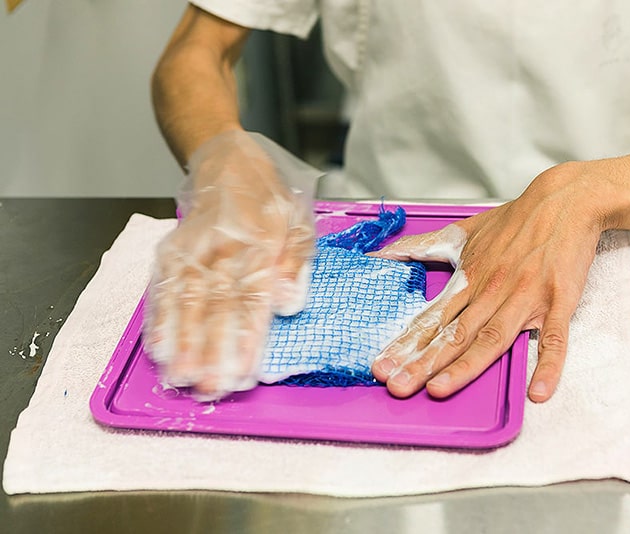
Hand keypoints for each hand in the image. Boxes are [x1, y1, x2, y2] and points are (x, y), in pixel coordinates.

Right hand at [144, 131, 317, 399]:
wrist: (226, 159)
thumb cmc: (268, 197)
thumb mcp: (299, 221)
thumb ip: (296, 263)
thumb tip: (289, 304)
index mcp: (260, 243)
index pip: (252, 298)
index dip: (246, 337)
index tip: (244, 371)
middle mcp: (222, 248)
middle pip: (216, 306)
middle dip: (212, 350)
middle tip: (211, 387)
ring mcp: (193, 250)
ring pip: (186, 301)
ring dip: (183, 342)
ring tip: (182, 377)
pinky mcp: (171, 251)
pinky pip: (163, 288)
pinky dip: (159, 319)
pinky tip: (159, 347)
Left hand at [370, 162, 606, 401]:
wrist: (566, 200)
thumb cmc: (516, 221)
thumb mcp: (462, 232)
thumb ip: (421, 247)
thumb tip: (381, 254)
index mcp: (469, 277)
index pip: (432, 317)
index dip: (405, 343)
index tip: (382, 365)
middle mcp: (493, 291)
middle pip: (453, 334)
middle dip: (422, 362)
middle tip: (396, 386)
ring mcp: (525, 298)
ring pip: (491, 339)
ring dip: (464, 366)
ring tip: (438, 389)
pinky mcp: (559, 301)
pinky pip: (554, 338)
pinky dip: (548, 365)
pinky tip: (538, 392)